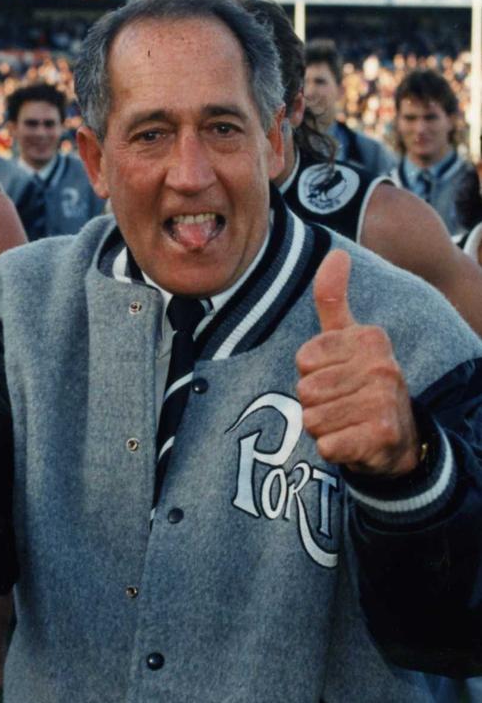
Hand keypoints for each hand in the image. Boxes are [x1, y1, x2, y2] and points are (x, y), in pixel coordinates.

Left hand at [296, 249, 419, 476]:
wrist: (399, 440)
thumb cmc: (363, 383)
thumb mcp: (349, 338)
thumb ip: (333, 299)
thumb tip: (335, 253)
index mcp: (371, 339)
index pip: (304, 359)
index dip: (312, 374)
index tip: (338, 377)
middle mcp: (382, 366)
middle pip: (306, 390)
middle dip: (316, 404)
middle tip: (343, 405)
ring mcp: (384, 401)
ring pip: (312, 419)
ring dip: (324, 427)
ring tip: (348, 422)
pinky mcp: (380, 436)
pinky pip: (326, 445)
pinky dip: (333, 449)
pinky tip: (355, 442)